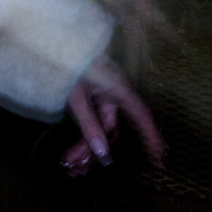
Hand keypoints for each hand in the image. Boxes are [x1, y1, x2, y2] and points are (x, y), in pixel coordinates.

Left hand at [63, 56, 164, 175]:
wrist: (53, 41)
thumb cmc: (68, 63)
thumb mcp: (76, 97)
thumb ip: (89, 126)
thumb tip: (103, 154)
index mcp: (118, 90)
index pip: (141, 117)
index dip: (152, 137)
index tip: (159, 158)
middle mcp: (113, 95)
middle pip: (109, 131)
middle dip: (94, 152)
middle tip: (76, 170)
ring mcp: (100, 98)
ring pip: (98, 130)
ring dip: (84, 149)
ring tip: (68, 167)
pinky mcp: (88, 98)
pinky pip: (89, 123)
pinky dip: (79, 140)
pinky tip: (69, 156)